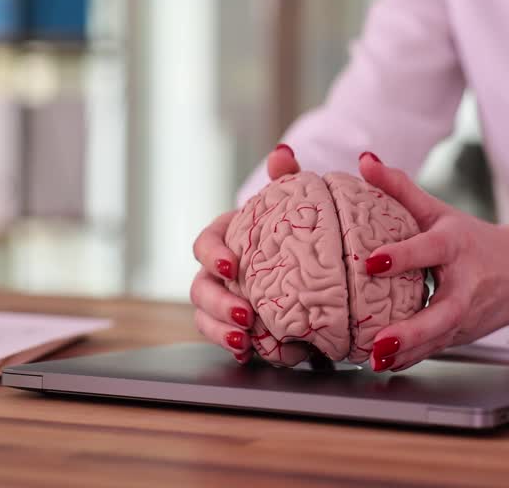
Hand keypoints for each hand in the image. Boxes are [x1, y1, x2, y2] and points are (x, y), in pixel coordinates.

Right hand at [190, 144, 300, 361]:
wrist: (309, 257)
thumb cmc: (293, 224)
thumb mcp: (292, 200)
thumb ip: (286, 179)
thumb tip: (282, 154)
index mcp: (225, 238)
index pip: (204, 244)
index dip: (212, 255)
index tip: (230, 266)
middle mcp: (218, 271)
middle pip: (200, 288)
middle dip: (218, 304)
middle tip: (245, 316)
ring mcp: (225, 300)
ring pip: (205, 318)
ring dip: (220, 332)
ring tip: (245, 342)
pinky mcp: (238, 325)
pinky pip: (227, 339)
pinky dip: (235, 347)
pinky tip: (251, 354)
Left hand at [357, 152, 508, 371]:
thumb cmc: (477, 241)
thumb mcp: (440, 211)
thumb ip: (401, 188)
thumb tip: (365, 161)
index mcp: (457, 247)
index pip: (429, 250)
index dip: (401, 255)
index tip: (371, 261)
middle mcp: (465, 285)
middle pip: (443, 312)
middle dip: (411, 331)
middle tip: (381, 340)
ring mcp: (466, 316)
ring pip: (438, 339)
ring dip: (407, 353)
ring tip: (374, 360)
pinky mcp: (461, 335)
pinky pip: (434, 350)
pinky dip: (410, 359)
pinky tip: (383, 365)